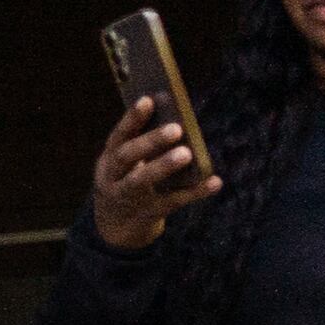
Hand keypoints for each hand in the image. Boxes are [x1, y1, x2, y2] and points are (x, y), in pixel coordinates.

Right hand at [90, 95, 217, 251]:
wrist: (116, 225)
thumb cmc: (128, 181)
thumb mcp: (128, 164)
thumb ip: (145, 145)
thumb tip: (179, 123)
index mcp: (108, 160)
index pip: (118, 136)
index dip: (131, 119)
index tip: (148, 99)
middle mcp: (112, 178)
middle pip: (127, 157)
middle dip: (150, 142)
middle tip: (176, 129)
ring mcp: (128, 198)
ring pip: (141, 181)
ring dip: (163, 166)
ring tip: (186, 153)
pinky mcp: (148, 214)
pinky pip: (172, 202)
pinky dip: (194, 192)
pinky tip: (215, 182)